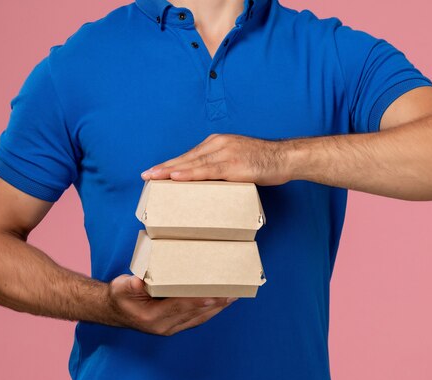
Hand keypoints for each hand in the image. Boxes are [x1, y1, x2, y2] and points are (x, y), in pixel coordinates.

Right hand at [107, 274, 236, 335]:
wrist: (115, 311)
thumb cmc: (120, 296)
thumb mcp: (120, 287)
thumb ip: (129, 285)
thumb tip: (138, 282)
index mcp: (152, 317)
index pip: (179, 307)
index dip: (196, 301)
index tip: (212, 294)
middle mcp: (164, 326)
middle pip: (194, 314)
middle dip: (214, 303)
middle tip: (232, 291)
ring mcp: (171, 328)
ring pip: (199, 318)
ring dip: (217, 307)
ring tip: (233, 295)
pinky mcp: (176, 325)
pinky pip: (197, 318)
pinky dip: (211, 310)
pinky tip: (221, 302)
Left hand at [140, 133, 292, 184]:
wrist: (285, 158)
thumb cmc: (264, 162)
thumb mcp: (239, 160)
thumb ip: (222, 168)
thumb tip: (209, 184)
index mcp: (218, 143)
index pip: (189, 155)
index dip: (171, 164)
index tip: (155, 171)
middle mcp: (218, 145)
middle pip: (186, 157)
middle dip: (164, 167)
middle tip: (145, 175)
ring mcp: (225, 153)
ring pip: (192, 163)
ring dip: (171, 171)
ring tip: (154, 177)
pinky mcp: (233, 165)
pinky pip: (207, 171)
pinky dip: (189, 174)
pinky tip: (176, 177)